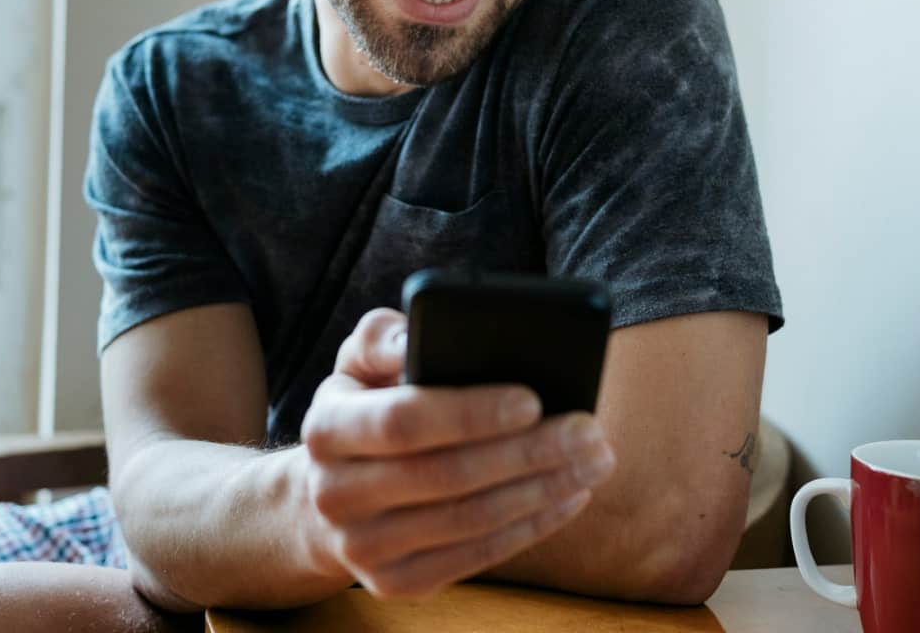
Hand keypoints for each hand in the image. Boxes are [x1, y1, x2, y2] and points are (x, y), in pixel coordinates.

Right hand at [299, 308, 615, 598]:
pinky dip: (532, 526)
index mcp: (326, 428)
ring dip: (542, 490)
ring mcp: (363, 547)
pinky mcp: (396, 583)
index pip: (403, 420)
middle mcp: (334, 494)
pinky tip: (569, 496)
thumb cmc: (367, 404)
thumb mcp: (361, 360)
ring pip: (469, 520)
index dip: (470, 412)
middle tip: (588, 430)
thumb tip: (418, 339)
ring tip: (593, 460)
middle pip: (446, 476)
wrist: (327, 492)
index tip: (533, 399)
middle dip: (527, 452)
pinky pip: (476, 557)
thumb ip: (387, 337)